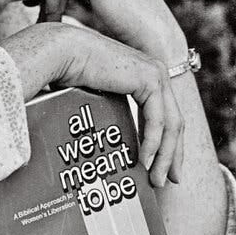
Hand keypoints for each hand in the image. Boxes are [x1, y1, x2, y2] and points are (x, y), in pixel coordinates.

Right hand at [0, 23, 183, 187]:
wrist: (61, 54)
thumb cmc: (68, 74)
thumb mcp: (96, 98)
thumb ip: (109, 114)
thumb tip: (101, 143)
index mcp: (144, 76)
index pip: (165, 115)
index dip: (167, 144)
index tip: (162, 167)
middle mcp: (154, 73)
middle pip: (174, 122)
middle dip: (172, 154)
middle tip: (169, 180)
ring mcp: (155, 74)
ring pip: (170, 124)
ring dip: (164, 155)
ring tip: (155, 179)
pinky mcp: (149, 79)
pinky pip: (157, 120)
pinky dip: (153, 143)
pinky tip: (144, 161)